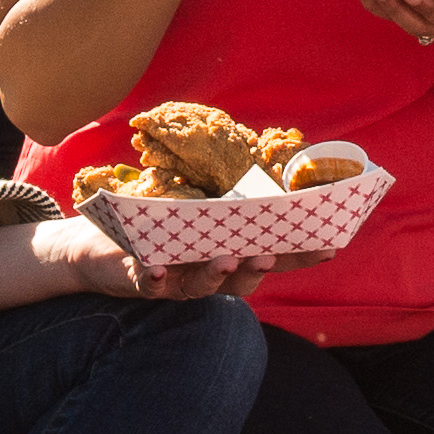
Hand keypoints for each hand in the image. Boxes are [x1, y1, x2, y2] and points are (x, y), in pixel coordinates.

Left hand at [28, 211, 310, 298]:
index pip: (274, 258)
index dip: (302, 255)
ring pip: (202, 285)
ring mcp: (178, 279)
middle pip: (244, 278)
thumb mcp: (199, 202)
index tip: (331, 245)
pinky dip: (156, 278)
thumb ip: (231, 189)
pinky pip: (150, 283)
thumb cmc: (162, 221)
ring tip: (226, 258)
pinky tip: (158, 269)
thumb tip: (269, 148)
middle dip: (258, 266)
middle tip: (268, 253)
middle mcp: (211, 271)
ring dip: (216, 273)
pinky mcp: (142, 280)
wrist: (103, 247)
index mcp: (231, 252)